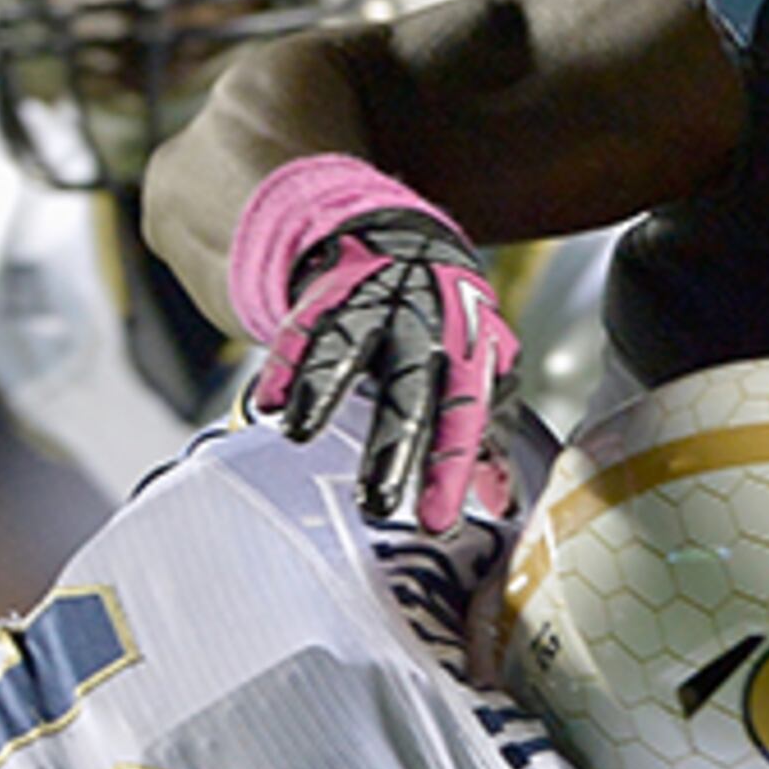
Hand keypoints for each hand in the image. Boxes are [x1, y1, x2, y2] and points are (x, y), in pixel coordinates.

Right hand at [229, 159, 519, 531]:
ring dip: (322, 388)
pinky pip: (304, 326)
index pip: (465, 418)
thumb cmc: (447, 328)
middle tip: (377, 501)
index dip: (452, 471)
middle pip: (409, 391)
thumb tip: (502, 501)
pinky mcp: (331, 293)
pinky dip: (284, 364)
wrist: (408, 245)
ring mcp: (375, 307)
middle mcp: (424, 329)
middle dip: (393, 447)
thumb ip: (485, 436)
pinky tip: (266, 401)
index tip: (438, 524)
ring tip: (299, 431)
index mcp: (468, 355)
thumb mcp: (476, 373)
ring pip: (348, 347)